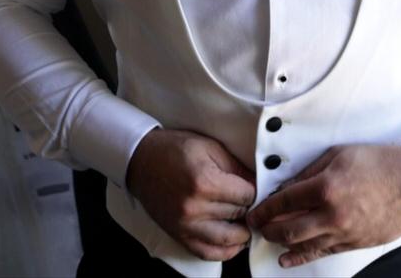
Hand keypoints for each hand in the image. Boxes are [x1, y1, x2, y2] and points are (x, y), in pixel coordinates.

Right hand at [126, 127, 255, 260]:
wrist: (140, 161)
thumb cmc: (175, 149)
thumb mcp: (209, 147)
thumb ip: (236, 167)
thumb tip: (259, 184)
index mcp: (205, 181)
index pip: (247, 195)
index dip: (255, 190)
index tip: (253, 187)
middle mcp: (195, 207)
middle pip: (239, 215)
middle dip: (248, 207)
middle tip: (249, 200)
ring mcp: (186, 225)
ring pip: (229, 239)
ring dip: (242, 232)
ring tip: (244, 221)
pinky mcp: (178, 235)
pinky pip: (207, 252)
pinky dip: (224, 251)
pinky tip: (233, 242)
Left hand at [247, 144, 400, 267]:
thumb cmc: (378, 163)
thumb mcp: (338, 155)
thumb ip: (309, 172)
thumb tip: (287, 187)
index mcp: (325, 187)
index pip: (284, 202)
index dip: (264, 209)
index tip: (254, 211)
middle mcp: (332, 214)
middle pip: (288, 229)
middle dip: (268, 229)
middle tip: (257, 226)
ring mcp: (344, 232)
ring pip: (303, 245)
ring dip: (282, 243)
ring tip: (269, 238)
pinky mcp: (354, 243)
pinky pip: (323, 253)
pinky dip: (302, 257)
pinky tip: (288, 259)